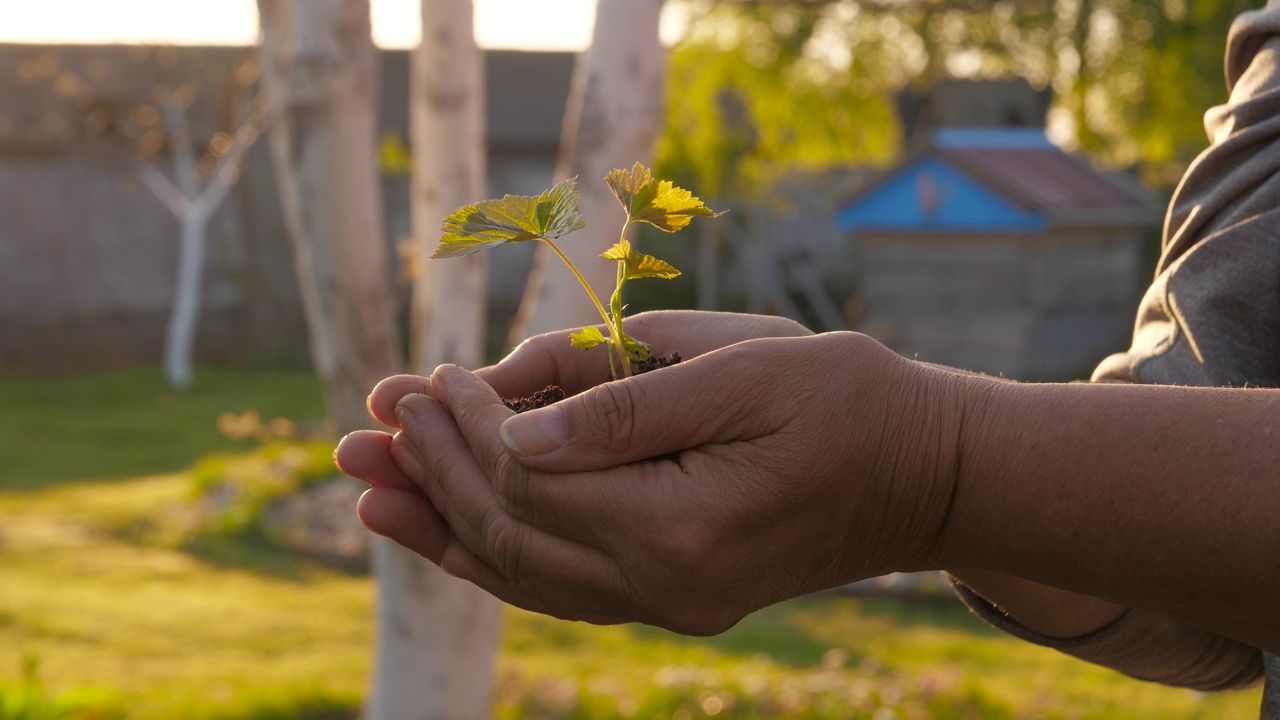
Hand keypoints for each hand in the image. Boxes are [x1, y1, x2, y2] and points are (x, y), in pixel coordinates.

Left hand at [335, 310, 812, 575]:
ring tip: (369, 492)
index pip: (531, 483)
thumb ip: (626, 406)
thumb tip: (513, 436)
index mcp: (682, 528)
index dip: (467, 430)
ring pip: (524, 575)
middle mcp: (667, 587)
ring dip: (442, 528)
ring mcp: (670, 603)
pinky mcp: (675, 596)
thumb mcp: (747, 371)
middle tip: (362, 427)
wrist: (926, 474)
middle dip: (431, 475)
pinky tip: (449, 538)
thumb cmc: (850, 399)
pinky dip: (497, 559)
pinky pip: (562, 588)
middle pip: (510, 536)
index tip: (429, 377)